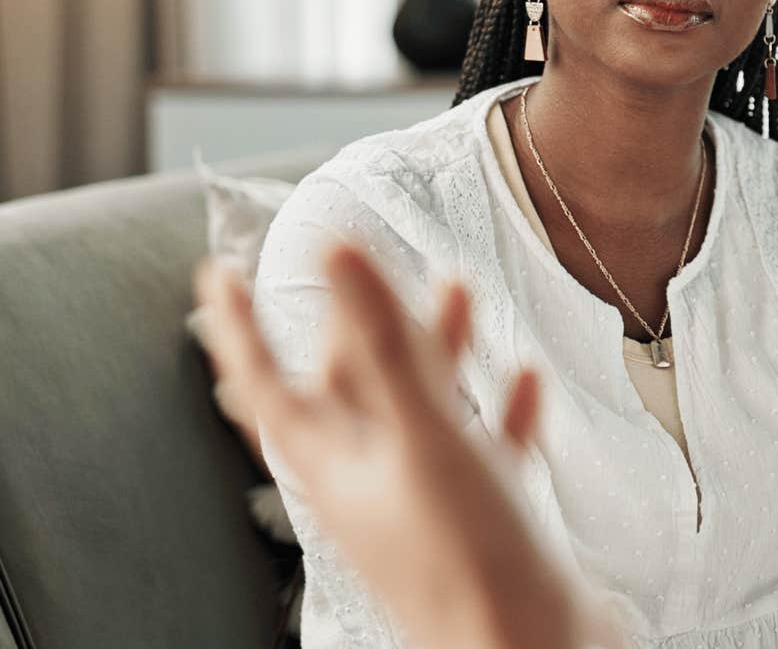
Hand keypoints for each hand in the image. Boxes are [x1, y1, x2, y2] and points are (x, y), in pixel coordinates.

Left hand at [194, 246, 614, 648]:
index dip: (238, 327)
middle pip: (350, 388)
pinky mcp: (484, 521)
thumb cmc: (468, 560)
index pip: (266, 384)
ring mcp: (428, 503)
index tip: (219, 275)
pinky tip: (524, 381)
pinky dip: (501, 410)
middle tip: (368, 266)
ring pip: (420, 411)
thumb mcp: (423, 436)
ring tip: (458, 294)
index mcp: (337, 466)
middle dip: (362, 321)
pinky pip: (485, 451)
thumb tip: (339, 250)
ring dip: (437, 351)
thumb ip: (386, 343)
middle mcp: (374, 482)